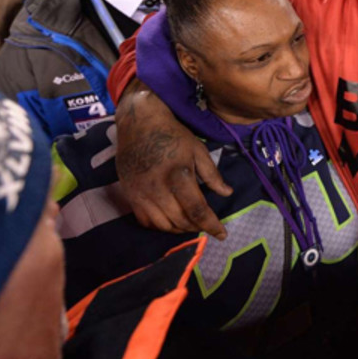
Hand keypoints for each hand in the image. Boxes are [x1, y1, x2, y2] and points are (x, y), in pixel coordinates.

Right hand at [114, 80, 231, 238]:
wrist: (138, 123)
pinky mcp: (130, 195)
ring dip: (179, 229)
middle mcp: (158, 189)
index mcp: (178, 176)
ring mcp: (141, 194)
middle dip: (197, 228)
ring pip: (162, 225)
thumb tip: (227, 193)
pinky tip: (171, 221)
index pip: (197, 210)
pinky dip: (160, 226)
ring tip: (191, 224)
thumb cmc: (172, 135)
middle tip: (207, 226)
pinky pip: (145, 221)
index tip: (222, 234)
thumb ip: (212, 174)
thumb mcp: (198, 149)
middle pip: (180, 221)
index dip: (211, 226)